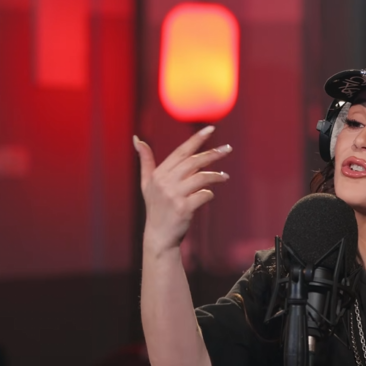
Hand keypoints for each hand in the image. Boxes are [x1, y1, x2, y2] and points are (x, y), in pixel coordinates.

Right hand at [135, 126, 231, 254]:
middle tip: (228, 149)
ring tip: (225, 177)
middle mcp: (165, 183)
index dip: (196, 139)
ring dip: (216, 176)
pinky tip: (209, 195)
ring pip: (201, 178)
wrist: (159, 236)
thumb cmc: (155, 208)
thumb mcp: (146, 184)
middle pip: (193, 162)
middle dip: (213, 154)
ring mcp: (174, 196)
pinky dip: (209, 194)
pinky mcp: (183, 208)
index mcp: (158, 174)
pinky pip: (204, 195)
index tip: (211, 129)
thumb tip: (137, 139)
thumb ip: (145, 161)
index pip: (181, 152)